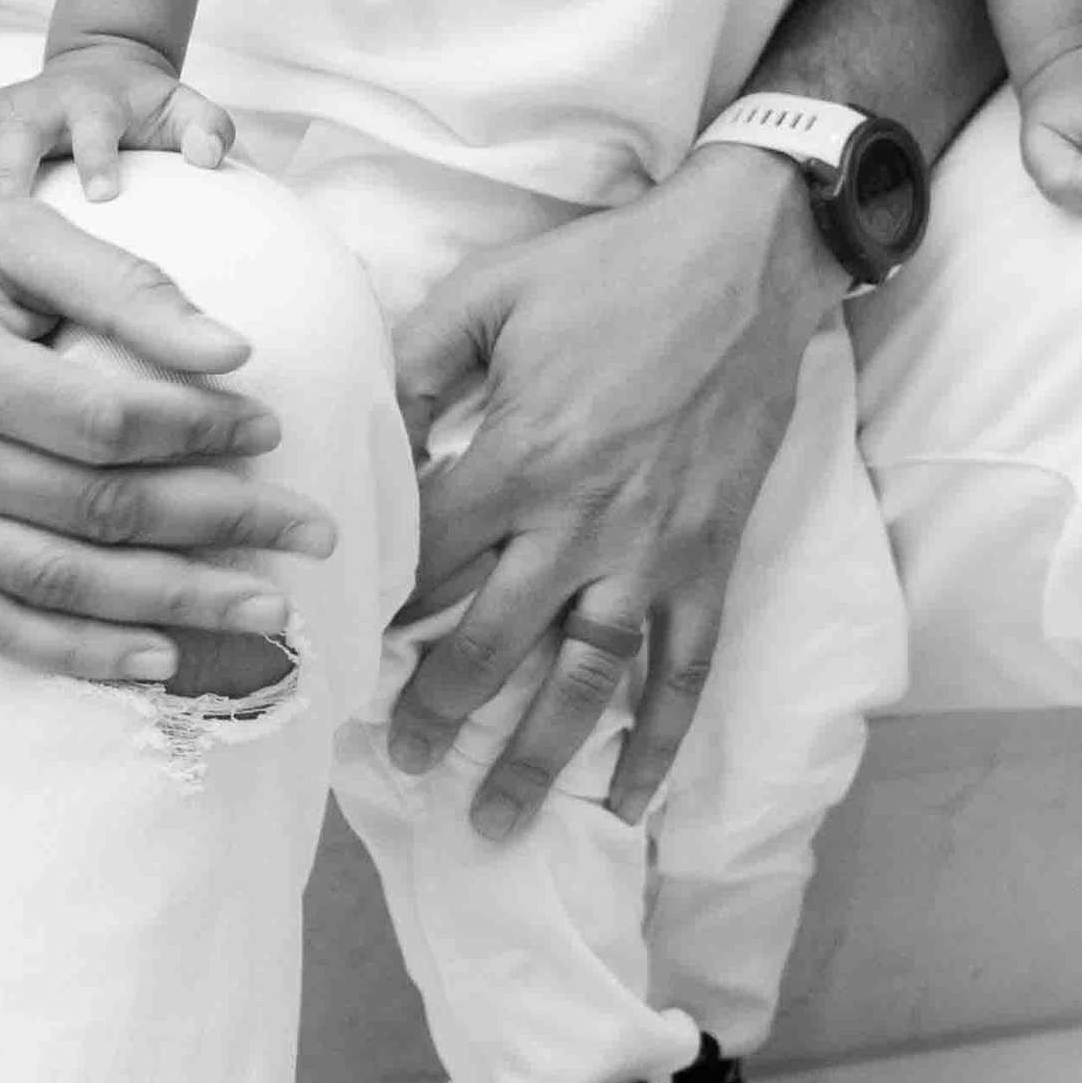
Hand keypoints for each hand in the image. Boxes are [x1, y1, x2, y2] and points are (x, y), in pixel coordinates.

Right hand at [0, 41, 234, 208]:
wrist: (97, 68)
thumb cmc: (141, 107)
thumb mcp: (182, 108)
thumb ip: (206, 128)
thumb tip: (211, 156)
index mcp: (91, 104)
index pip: (95, 126)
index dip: (98, 156)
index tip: (101, 197)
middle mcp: (35, 105)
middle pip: (13, 136)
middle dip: (5, 176)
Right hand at [0, 183, 329, 676]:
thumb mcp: (15, 233)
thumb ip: (124, 285)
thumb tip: (233, 350)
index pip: (104, 420)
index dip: (199, 431)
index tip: (269, 429)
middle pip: (96, 510)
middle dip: (221, 525)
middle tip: (313, 532)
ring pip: (55, 582)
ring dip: (170, 604)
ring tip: (266, 611)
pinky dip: (76, 652)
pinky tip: (156, 660)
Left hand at [388, 153, 834, 838]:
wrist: (745, 261)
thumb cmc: (610, 271)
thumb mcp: (489, 293)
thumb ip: (413, 364)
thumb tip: (360, 432)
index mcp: (519, 458)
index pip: (427, 560)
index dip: (376, 610)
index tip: (335, 655)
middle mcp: (582, 523)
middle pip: (493, 641)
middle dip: (437, 711)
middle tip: (397, 764)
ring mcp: (653, 552)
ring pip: (586, 679)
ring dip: (536, 756)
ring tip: (491, 821)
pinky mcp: (710, 560)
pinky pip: (686, 669)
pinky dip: (662, 744)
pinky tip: (629, 804)